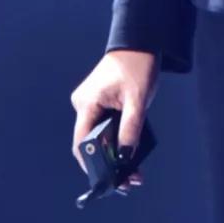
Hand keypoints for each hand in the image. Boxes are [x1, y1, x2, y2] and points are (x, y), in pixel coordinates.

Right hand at [71, 49, 159, 195]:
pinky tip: (128, 153)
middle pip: (90, 143)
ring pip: (97, 136)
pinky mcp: (98, 102)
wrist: (141, 41)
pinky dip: (114, 140)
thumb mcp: (138, 100)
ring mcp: (89, 102)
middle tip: (128, 181)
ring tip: (132, 173)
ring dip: (112, 153)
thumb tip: (125, 158)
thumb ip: (131, 129)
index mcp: (87, 102)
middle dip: (107, 164)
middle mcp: (82, 104)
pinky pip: (102, 126)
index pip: (83, 143)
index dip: (93, 165)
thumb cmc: (138, 66)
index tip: (110, 182)